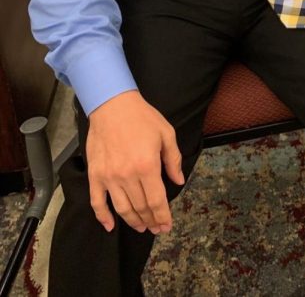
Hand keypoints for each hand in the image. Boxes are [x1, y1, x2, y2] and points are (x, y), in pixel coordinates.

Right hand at [86, 90, 183, 234]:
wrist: (113, 105)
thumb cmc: (142, 118)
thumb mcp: (166, 134)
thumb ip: (174, 159)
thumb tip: (178, 181)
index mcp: (147, 166)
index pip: (157, 201)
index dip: (163, 217)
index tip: (166, 226)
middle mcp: (128, 175)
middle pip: (141, 207)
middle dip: (151, 221)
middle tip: (156, 228)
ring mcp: (109, 177)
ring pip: (122, 208)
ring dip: (132, 221)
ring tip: (141, 227)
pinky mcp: (95, 175)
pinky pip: (97, 202)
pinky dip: (103, 217)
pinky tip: (110, 226)